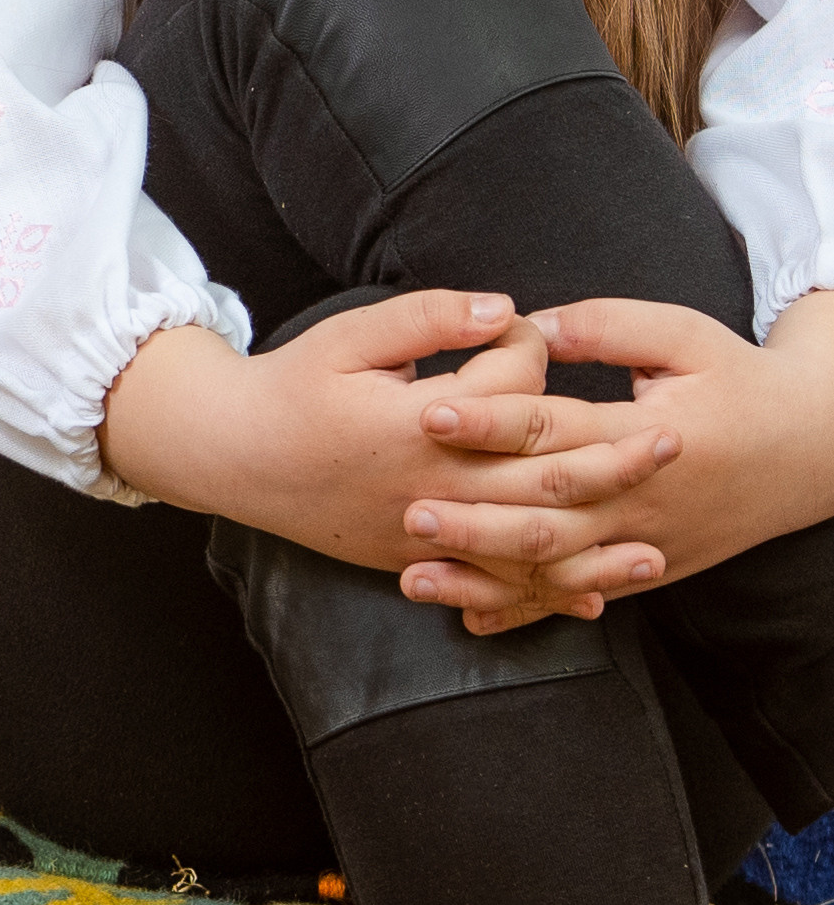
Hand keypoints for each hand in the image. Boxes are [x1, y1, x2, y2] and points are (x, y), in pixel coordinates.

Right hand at [101, 288, 679, 606]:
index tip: (537, 328)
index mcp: (419, 423)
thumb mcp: (352, 334)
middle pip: (539, 478)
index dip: (533, 354)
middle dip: (611, 460)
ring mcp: (427, 535)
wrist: (234, 457)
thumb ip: (430, 318)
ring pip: (528, 548)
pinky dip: (546, 593)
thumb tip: (504, 307)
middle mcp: (433, 487)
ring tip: (654, 541)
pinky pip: (494, 584)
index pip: (508, 391)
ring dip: (596, 545)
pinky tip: (591, 597)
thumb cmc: (292, 386)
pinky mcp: (418, 562)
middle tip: (670, 444)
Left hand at [398, 293, 833, 632]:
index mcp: (649, 436)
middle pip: (547, 515)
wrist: (807, 451)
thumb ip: (606, 327)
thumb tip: (530, 325)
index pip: (556, 432)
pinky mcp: (646, 569)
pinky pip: (578, 596)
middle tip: (407, 507)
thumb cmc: (737, 379)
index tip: (430, 412)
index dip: (491, 421)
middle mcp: (643, 501)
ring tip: (416, 573)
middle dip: (473, 516)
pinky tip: (472, 618)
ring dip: (485, 576)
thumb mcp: (682, 336)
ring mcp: (645, 545)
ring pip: (555, 570)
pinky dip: (526, 611)